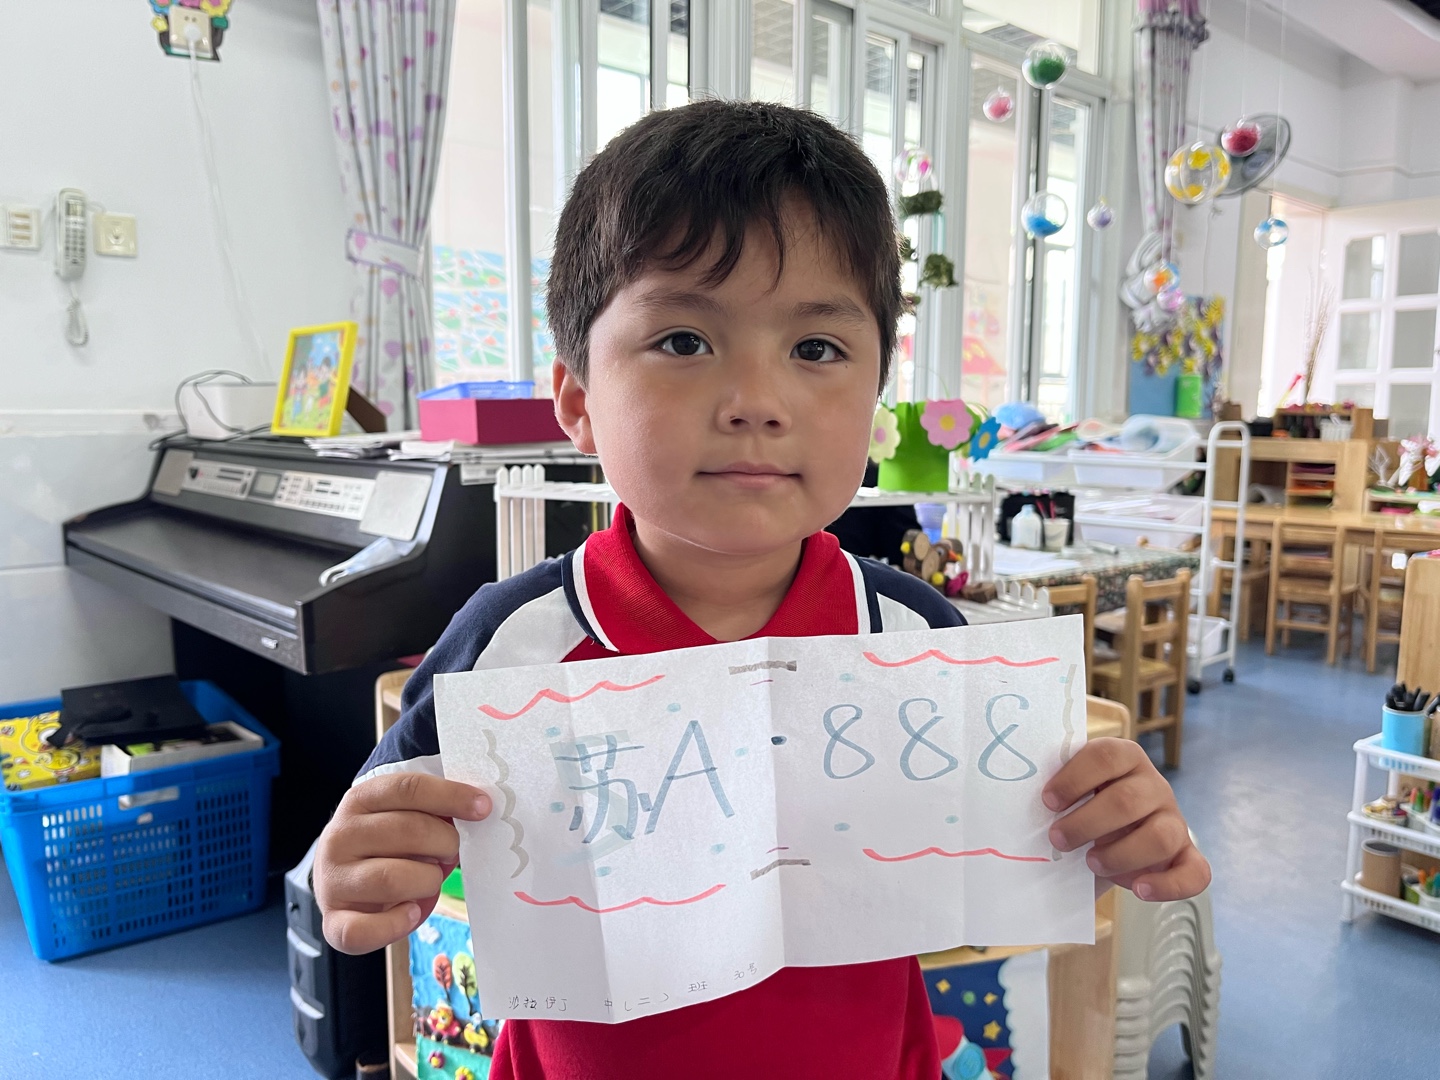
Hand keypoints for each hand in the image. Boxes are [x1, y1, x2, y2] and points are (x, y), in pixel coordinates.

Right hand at [314, 772, 490, 953]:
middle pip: (409, 831)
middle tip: (450, 853)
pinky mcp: (334, 921)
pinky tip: (411, 912)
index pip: (409, 789)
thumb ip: (433, 810)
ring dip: (427, 881)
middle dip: (445, 843)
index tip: (483, 808)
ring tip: (429, 880)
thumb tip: (477, 809)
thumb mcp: (403, 815)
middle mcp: (340, 836)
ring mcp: (333, 879)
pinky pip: (365, 929)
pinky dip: (397, 924)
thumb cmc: (386, 845)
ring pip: (393, 879)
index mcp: (360, 800)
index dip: (451, 796)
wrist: (341, 879)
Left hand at [1043, 738, 1210, 901]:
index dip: (1075, 778)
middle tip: (1057, 840)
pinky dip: (1167, 885)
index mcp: (1124, 759)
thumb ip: (1058, 793)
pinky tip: (1139, 890)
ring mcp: (1174, 821)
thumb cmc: (1081, 810)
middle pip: (1128, 800)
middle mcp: (1154, 786)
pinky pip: (1194, 873)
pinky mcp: (1186, 856)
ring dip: (1120, 854)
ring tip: (1091, 863)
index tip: (1047, 802)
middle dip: (1087, 823)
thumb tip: (1018, 804)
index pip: (1106, 756)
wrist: (1110, 838)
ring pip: (1160, 836)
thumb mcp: (1071, 794)